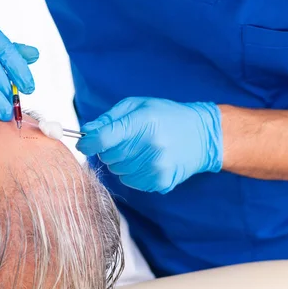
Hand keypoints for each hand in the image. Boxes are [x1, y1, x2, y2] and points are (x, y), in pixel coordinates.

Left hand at [76, 97, 222, 193]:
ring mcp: (157, 166)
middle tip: (127, 140)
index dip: (88, 143)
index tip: (85, 143)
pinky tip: (148, 161)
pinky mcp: (161, 181)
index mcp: (143, 122)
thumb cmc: (167, 117)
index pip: (103, 139)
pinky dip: (133, 173)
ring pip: (117, 171)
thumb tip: (86, 132)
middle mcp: (150, 145)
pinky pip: (131, 182)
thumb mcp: (138, 106)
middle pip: (108, 157)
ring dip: (122, 162)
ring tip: (141, 150)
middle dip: (109, 150)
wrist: (202, 136)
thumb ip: (109, 119)